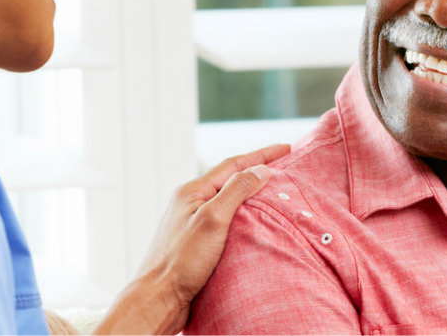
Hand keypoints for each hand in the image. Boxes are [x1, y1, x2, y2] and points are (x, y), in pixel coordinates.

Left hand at [94, 144, 290, 334]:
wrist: (159, 297)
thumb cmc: (182, 260)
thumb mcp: (213, 219)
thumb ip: (236, 191)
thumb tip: (260, 170)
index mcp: (192, 191)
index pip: (234, 164)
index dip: (262, 155)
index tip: (287, 148)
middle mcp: (190, 203)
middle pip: (229, 178)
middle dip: (257, 169)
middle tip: (283, 165)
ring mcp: (192, 222)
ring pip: (227, 199)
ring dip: (250, 191)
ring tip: (272, 190)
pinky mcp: (196, 243)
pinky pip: (224, 218)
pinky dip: (243, 213)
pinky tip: (253, 221)